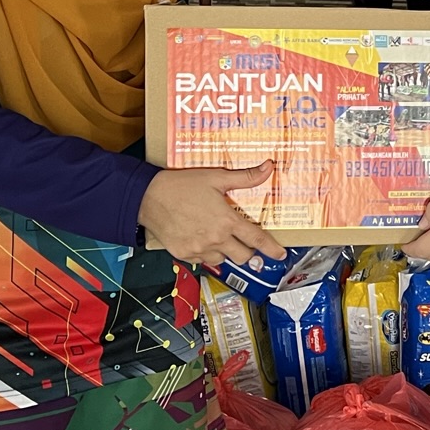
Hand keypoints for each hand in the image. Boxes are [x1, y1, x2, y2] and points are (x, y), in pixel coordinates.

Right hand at [137, 164, 283, 267]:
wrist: (148, 197)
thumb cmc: (181, 185)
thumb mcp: (216, 177)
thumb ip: (245, 177)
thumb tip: (268, 168)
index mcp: (227, 221)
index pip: (257, 240)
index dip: (272, 249)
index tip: (281, 255)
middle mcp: (216, 239)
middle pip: (243, 256)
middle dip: (248, 251)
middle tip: (244, 242)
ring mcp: (199, 249)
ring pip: (223, 260)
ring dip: (226, 252)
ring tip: (219, 237)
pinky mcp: (185, 255)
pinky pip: (203, 261)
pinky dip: (207, 254)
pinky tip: (201, 240)